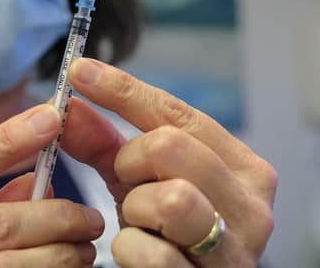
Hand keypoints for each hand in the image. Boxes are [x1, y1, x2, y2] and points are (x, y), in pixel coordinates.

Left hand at [61, 58, 276, 266]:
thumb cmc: (167, 231)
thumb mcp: (138, 180)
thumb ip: (104, 144)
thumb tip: (68, 107)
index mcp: (242, 166)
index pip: (178, 113)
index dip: (123, 90)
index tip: (79, 70)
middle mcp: (252, 205)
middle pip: (171, 146)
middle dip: (131, 160)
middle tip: (127, 180)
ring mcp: (237, 250)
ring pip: (172, 199)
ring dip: (136, 207)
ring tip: (138, 218)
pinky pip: (153, 254)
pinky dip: (131, 249)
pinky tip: (139, 252)